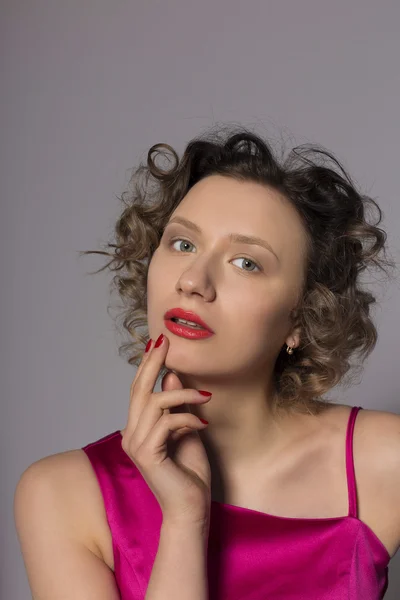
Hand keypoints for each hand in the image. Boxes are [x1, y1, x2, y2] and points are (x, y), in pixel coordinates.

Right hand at [120, 333, 211, 527]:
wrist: (191, 509)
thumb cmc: (190, 473)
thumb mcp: (187, 430)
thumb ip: (177, 406)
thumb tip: (172, 376)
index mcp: (137, 429)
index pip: (139, 390)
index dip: (147, 365)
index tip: (158, 343)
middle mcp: (131, 434)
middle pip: (138, 390)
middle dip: (152, 363)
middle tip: (166, 342)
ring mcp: (136, 445)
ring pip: (155, 403)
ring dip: (184, 395)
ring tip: (207, 397)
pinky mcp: (147, 454)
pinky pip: (167, 422)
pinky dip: (188, 417)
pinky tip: (203, 423)